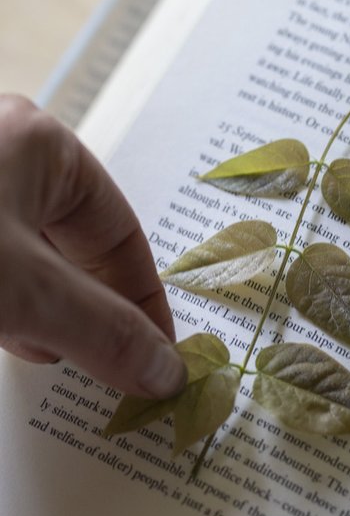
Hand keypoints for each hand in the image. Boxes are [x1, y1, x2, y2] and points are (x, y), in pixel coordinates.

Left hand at [0, 95, 184, 396]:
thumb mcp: (22, 292)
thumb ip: (99, 332)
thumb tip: (167, 373)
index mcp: (39, 141)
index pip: (118, 232)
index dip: (143, 301)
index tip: (155, 360)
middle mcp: (1, 148)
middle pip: (69, 242)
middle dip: (82, 309)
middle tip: (92, 366)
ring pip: (20, 254)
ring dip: (32, 309)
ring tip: (29, 347)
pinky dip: (0, 299)